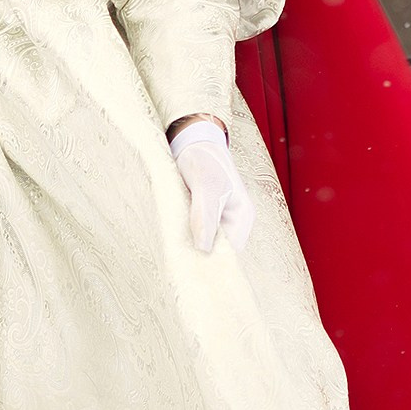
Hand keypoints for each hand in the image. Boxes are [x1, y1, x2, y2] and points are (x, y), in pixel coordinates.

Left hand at [169, 118, 253, 252]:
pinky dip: (183, 238)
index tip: (190, 269)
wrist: (192, 140)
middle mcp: (232, 223)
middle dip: (198, 258)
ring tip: (170, 253)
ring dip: (188, 248)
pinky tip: (169, 240)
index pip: (230, 254)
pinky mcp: (201, 217)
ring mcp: (216, 221)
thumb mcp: (205, 183)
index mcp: (241, 218)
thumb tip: (204, 248)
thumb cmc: (203, 158)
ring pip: (204, 245)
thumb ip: (205, 213)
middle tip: (175, 263)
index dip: (212, 264)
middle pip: (217, 252)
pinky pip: (193, 235)